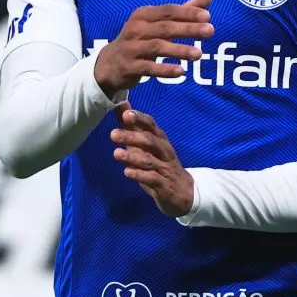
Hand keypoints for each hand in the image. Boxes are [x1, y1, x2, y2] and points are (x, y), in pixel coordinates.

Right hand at [94, 0, 213, 97]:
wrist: (109, 63)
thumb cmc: (140, 40)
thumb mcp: (158, 23)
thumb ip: (184, 11)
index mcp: (143, 15)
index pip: (168, 10)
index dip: (187, 12)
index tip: (207, 16)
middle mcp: (136, 29)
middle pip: (165, 27)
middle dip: (188, 28)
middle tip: (210, 31)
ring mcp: (131, 48)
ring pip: (157, 47)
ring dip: (179, 50)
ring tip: (199, 54)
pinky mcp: (129, 66)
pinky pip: (148, 68)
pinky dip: (165, 69)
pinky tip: (181, 72)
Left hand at [111, 103, 193, 217]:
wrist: (183, 191)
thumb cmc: (161, 163)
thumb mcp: (148, 145)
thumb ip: (134, 127)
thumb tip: (121, 105)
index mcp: (160, 139)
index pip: (151, 125)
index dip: (139, 119)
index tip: (126, 114)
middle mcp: (164, 151)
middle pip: (149, 141)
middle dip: (132, 136)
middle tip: (113, 134)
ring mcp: (164, 168)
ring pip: (149, 160)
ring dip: (132, 156)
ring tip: (116, 153)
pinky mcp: (163, 185)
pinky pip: (151, 178)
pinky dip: (139, 175)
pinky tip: (127, 172)